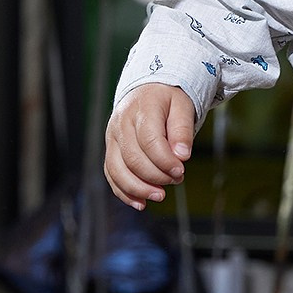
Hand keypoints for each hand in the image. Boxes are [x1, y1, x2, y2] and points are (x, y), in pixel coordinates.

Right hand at [103, 84, 194, 209]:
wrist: (147, 90)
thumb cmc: (167, 99)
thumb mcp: (182, 105)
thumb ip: (182, 129)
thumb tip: (182, 156)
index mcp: (142, 108)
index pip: (150, 141)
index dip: (165, 161)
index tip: (180, 171)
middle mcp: (121, 123)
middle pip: (133, 158)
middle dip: (156, 176)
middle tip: (176, 179)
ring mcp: (112, 137)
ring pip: (117, 169)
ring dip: (139, 188)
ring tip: (160, 195)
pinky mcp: (110, 150)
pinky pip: (111, 175)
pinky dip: (124, 192)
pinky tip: (140, 202)